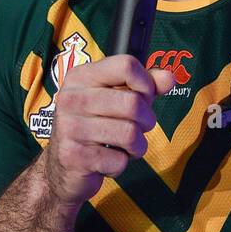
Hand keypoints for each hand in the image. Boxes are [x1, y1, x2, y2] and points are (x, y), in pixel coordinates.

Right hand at [41, 55, 175, 205]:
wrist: (61, 166)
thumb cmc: (94, 126)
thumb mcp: (116, 99)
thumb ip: (144, 86)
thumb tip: (169, 78)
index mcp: (81, 77)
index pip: (126, 65)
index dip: (146, 83)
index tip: (145, 96)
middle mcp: (71, 98)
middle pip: (133, 103)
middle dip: (146, 120)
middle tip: (138, 127)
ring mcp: (70, 128)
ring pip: (130, 134)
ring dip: (136, 146)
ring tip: (124, 146)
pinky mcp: (73, 156)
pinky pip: (118, 160)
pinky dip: (121, 164)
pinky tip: (107, 160)